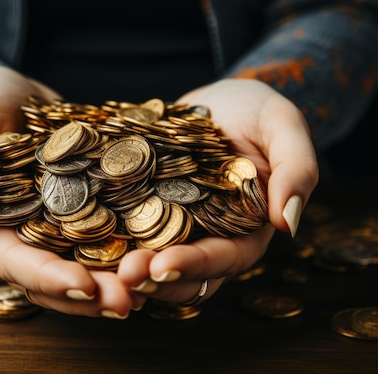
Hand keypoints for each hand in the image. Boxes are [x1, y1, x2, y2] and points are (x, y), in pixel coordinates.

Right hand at [0, 66, 140, 317]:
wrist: (13, 91)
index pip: (11, 261)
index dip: (46, 276)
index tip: (83, 283)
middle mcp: (18, 236)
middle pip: (51, 278)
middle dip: (88, 295)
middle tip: (128, 301)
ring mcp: (52, 228)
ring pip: (80, 269)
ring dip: (112, 285)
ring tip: (149, 293)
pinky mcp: (81, 214)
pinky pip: (102, 241)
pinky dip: (125, 255)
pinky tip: (155, 262)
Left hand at [117, 78, 318, 304]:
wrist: (217, 99)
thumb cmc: (255, 110)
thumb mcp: (282, 125)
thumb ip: (297, 168)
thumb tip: (290, 224)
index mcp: (247, 228)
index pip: (224, 258)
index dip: (195, 265)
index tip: (162, 265)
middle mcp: (208, 237)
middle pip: (182, 274)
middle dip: (152, 278)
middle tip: (122, 276)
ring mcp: (173, 228)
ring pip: (151, 264)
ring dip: (126, 273)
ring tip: (99, 271)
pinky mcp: (142, 212)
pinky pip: (124, 235)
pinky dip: (108, 245)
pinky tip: (80, 244)